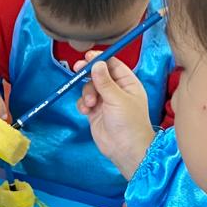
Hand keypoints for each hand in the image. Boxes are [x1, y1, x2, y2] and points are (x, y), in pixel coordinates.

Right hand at [76, 53, 155, 178]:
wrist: (125, 149)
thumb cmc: (129, 123)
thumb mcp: (117, 99)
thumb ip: (105, 81)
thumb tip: (96, 63)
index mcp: (127, 83)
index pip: (113, 65)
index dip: (100, 59)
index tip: (87, 57)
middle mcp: (116, 90)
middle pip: (98, 74)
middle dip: (87, 73)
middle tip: (77, 69)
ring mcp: (105, 101)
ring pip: (89, 88)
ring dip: (86, 93)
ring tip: (90, 104)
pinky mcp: (95, 112)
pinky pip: (84, 101)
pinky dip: (83, 104)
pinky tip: (86, 111)